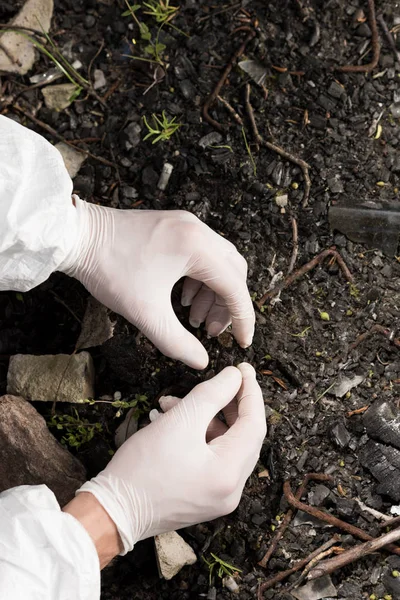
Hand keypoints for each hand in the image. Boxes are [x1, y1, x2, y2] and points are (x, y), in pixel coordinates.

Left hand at [59, 197, 254, 368]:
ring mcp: (186, 225)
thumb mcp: (144, 312)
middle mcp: (197, 230)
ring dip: (212, 293)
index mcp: (197, 247)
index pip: (235, 287)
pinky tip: (180, 297)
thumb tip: (200, 361)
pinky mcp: (174, 226)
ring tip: (192, 317)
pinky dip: (198, 279)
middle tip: (210, 331)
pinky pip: (200, 254)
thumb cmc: (109, 269)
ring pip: (218, 263)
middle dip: (226, 306)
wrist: (76, 236)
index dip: (242, 320)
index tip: (242, 343)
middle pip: (232, 272)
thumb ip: (176, 342)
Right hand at [75, 363, 265, 553]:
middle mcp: (231, 491)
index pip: (255, 424)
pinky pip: (211, 459)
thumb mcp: (180, 420)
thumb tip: (235, 376)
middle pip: (242, 436)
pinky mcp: (203, 499)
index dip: (250, 392)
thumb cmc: (143, 467)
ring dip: (205, 419)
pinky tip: (170, 421)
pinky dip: (197, 437)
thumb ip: (212, 394)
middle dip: (228, 404)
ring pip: (223, 446)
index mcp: (229, 473)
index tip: (243, 368)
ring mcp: (217, 498)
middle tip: (220, 380)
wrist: (112, 512)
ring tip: (172, 403)